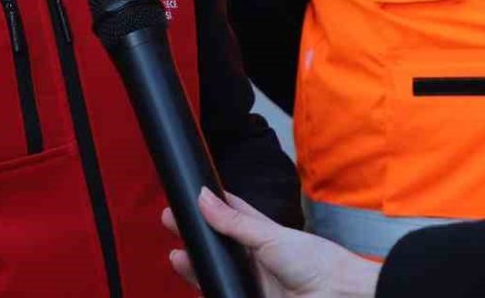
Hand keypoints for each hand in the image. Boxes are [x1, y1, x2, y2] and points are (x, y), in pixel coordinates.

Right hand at [162, 188, 379, 297]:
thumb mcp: (269, 236)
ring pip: (218, 271)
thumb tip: (202, 196)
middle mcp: (256, 258)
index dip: (209, 206)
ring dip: (197, 266)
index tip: (186, 196)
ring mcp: (253, 283)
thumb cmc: (315, 262)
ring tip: (176, 257)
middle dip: (196, 236)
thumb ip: (234, 222)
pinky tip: (196, 283)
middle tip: (169, 223)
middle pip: (219, 245)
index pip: (231, 214)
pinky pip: (223, 292)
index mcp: (264, 234)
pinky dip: (210, 287)